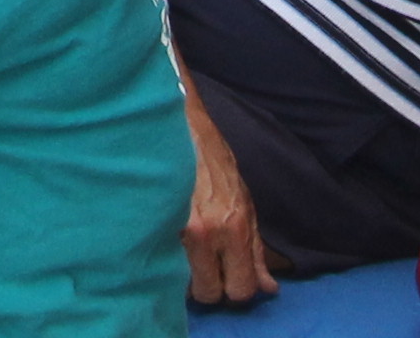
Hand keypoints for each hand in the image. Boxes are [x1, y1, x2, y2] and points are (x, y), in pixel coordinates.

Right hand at [181, 100, 275, 306]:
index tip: (229, 278)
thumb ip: (256, 248)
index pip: (242, 289)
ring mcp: (174, 229)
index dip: (237, 289)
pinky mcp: (151, 222)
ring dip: (185, 274)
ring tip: (185, 252)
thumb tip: (269, 286)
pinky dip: (165, 258)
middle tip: (205, 268)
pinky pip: (162, 261)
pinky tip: (167, 240)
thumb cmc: (213, 160)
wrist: (175, 125)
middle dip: (208, 287)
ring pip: (182, 284)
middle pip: (209, 294)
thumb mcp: (245, 201)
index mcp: (234, 228)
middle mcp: (206, 234)